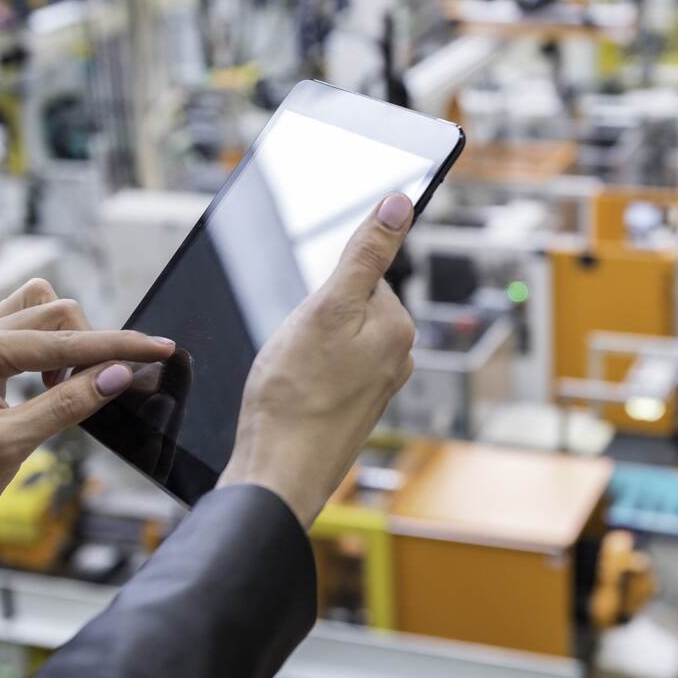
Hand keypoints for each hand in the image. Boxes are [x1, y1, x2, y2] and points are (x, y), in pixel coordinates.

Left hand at [0, 279, 175, 540]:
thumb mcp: (12, 446)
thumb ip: (67, 405)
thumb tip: (119, 374)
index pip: (63, 340)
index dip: (118, 345)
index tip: (161, 348)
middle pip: (57, 312)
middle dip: (94, 345)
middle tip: (108, 387)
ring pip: (42, 309)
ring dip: (72, 340)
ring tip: (72, 386)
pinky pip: (28, 327)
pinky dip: (54, 346)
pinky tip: (54, 382)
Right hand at [218, 194, 416, 526]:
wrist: (278, 474)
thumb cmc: (293, 396)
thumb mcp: (326, 308)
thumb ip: (366, 254)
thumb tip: (400, 203)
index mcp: (399, 327)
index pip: (360, 275)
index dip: (322, 290)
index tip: (307, 320)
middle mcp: (398, 356)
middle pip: (348, 305)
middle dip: (315, 317)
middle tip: (295, 350)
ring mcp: (378, 386)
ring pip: (334, 338)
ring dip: (307, 347)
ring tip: (292, 376)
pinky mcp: (355, 408)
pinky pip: (327, 370)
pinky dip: (306, 374)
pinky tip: (293, 394)